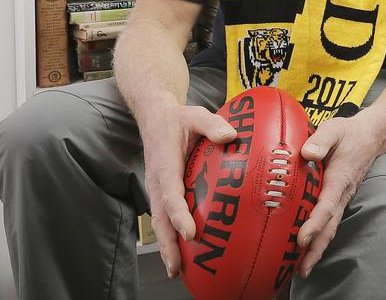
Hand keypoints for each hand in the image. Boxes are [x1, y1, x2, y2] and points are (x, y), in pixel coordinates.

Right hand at [140, 104, 235, 277]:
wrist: (155, 118)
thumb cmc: (178, 118)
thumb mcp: (195, 115)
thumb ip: (212, 125)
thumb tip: (230, 135)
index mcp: (164, 166)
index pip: (170, 195)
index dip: (179, 216)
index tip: (190, 233)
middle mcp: (157, 182)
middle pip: (160, 219)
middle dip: (167, 244)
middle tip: (177, 267)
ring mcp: (157, 190)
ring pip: (159, 222)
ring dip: (167, 246)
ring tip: (177, 270)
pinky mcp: (162, 193)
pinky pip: (164, 218)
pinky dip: (170, 237)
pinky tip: (182, 254)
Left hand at [295, 115, 381, 276]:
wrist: (372, 136)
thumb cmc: (349, 133)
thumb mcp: (335, 129)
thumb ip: (321, 140)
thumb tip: (307, 153)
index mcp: (340, 178)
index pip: (327, 205)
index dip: (314, 223)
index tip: (301, 239)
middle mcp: (342, 193)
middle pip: (330, 226)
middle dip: (316, 249)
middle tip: (301, 270)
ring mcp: (342, 198)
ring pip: (331, 228)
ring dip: (317, 249)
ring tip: (301, 269)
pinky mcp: (339, 199)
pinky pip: (329, 222)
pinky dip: (319, 238)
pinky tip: (307, 249)